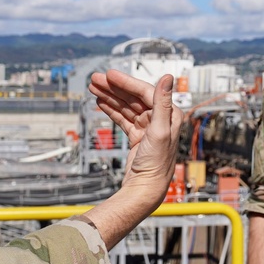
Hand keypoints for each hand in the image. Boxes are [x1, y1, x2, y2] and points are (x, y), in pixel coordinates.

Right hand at [83, 72, 181, 248]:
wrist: (146, 188)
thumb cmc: (156, 163)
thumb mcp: (159, 131)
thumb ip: (163, 102)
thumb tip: (169, 77)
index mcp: (170, 114)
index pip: (145, 92)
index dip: (126, 82)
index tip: (109, 74)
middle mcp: (160, 118)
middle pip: (134, 97)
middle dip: (113, 87)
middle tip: (95, 79)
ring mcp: (147, 127)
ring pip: (126, 106)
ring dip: (110, 96)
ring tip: (93, 88)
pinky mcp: (138, 136)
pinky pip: (123, 118)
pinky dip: (112, 110)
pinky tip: (101, 103)